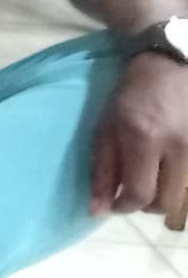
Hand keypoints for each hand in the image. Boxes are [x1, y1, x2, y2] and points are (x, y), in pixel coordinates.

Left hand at [92, 52, 187, 223]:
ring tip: (150, 179)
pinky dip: (177, 183)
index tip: (114, 205)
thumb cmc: (130, 97)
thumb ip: (102, 172)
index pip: (140, 194)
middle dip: (146, 205)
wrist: (170, 67)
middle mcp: (179, 147)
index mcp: (146, 140)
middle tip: (133, 194)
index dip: (124, 207)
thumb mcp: (106, 130)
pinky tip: (165, 169)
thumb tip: (98, 210)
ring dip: (164, 195)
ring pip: (183, 195)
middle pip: (167, 202)